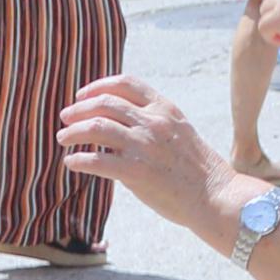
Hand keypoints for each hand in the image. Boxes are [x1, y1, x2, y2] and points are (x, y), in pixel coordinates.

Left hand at [56, 74, 234, 236]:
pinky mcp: (136, 173)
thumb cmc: (199, 170)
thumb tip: (120, 126)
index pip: (126, 83)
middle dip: (79, 109)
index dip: (98, 86)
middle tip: (65, 118)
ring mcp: (144, 146)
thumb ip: (154, 123)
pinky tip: (71, 163)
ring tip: (63, 138)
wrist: (217, 196)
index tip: (82, 95)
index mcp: (165, 109)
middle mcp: (153, 122)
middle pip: (105, 103)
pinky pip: (96, 161)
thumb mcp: (181, 132)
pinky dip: (79, 160)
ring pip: (96, 127)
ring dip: (73, 132)